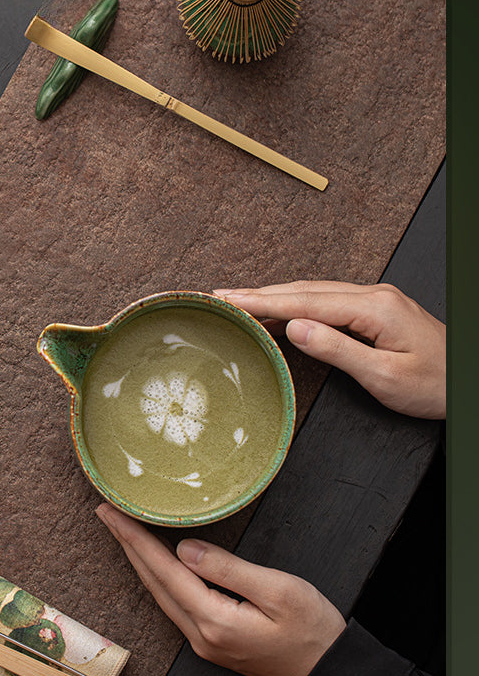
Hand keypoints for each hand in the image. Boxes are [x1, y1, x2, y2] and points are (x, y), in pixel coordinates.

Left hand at [96, 503, 344, 675]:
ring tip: (124, 531)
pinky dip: (159, 578)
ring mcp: (206, 643)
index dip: (134, 537)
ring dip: (140, 561)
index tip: (110, 512)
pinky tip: (156, 564)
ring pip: (161, 595)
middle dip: (127, 545)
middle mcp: (201, 635)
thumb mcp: (279, 591)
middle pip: (153, 583)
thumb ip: (228, 569)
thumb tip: (185, 549)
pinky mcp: (215, 644)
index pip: (164, 570)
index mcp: (215, 620)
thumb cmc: (314, 632)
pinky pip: (176, 604)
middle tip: (106, 513)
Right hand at [213, 281, 445, 419]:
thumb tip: (295, 327)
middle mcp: (374, 295)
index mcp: (374, 308)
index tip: (229, 299)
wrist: (470, 383)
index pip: (305, 301)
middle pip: (305, 289)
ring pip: (315, 291)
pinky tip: (281, 311)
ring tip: (240, 302)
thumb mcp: (384, 377)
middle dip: (261, 293)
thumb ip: (337, 350)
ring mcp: (376, 299)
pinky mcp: (378, 309)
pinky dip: (298, 303)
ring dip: (276, 296)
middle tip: (221, 296)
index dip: (263, 301)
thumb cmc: (435, 386)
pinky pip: (328, 300)